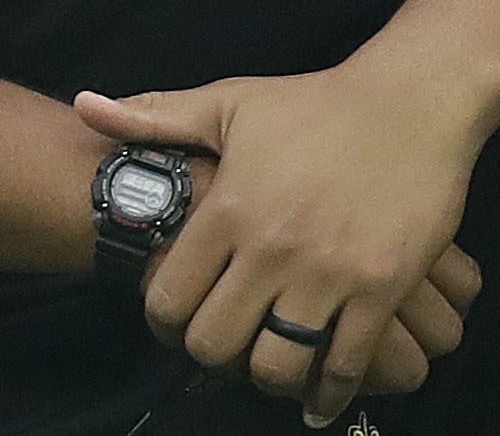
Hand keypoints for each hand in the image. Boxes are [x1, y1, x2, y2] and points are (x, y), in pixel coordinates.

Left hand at [82, 71, 491, 425]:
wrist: (416, 99)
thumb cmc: (319, 103)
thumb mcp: (231, 102)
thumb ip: (154, 115)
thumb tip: (83, 106)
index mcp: (229, 209)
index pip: (168, 300)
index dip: (164, 326)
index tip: (178, 327)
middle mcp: (272, 248)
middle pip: (216, 343)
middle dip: (214, 354)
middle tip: (227, 348)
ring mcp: (330, 271)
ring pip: (277, 363)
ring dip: (269, 377)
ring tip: (272, 368)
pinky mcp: (382, 285)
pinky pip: (346, 362)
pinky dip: (329, 393)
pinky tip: (319, 400)